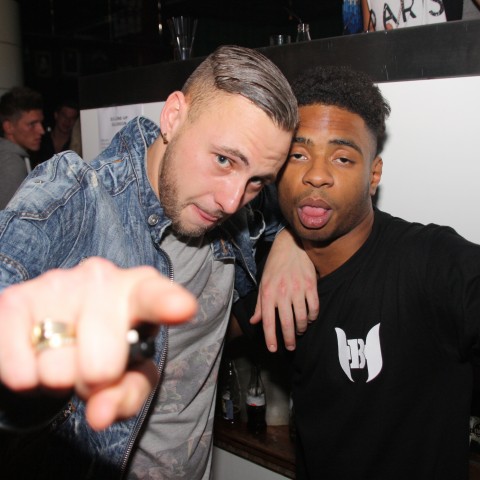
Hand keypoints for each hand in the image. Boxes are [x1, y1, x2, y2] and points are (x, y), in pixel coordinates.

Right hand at [0, 257, 196, 429]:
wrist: (57, 322)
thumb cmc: (110, 345)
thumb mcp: (130, 371)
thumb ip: (128, 393)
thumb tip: (100, 415)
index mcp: (140, 289)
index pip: (155, 296)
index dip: (167, 304)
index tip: (181, 309)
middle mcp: (101, 277)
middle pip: (101, 364)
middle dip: (95, 382)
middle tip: (93, 365)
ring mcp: (58, 283)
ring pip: (57, 370)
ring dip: (60, 380)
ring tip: (65, 355)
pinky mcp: (16, 299)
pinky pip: (19, 368)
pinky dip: (27, 377)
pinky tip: (37, 354)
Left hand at [250, 229, 318, 351]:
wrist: (291, 245)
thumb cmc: (275, 266)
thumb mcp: (263, 283)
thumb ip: (260, 305)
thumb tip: (255, 322)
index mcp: (268, 293)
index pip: (268, 321)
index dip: (270, 337)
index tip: (273, 349)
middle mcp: (282, 293)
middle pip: (287, 323)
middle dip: (289, 339)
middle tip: (290, 347)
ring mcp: (298, 289)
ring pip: (302, 318)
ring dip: (301, 329)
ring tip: (299, 332)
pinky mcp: (311, 285)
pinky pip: (314, 307)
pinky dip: (312, 317)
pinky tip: (309, 319)